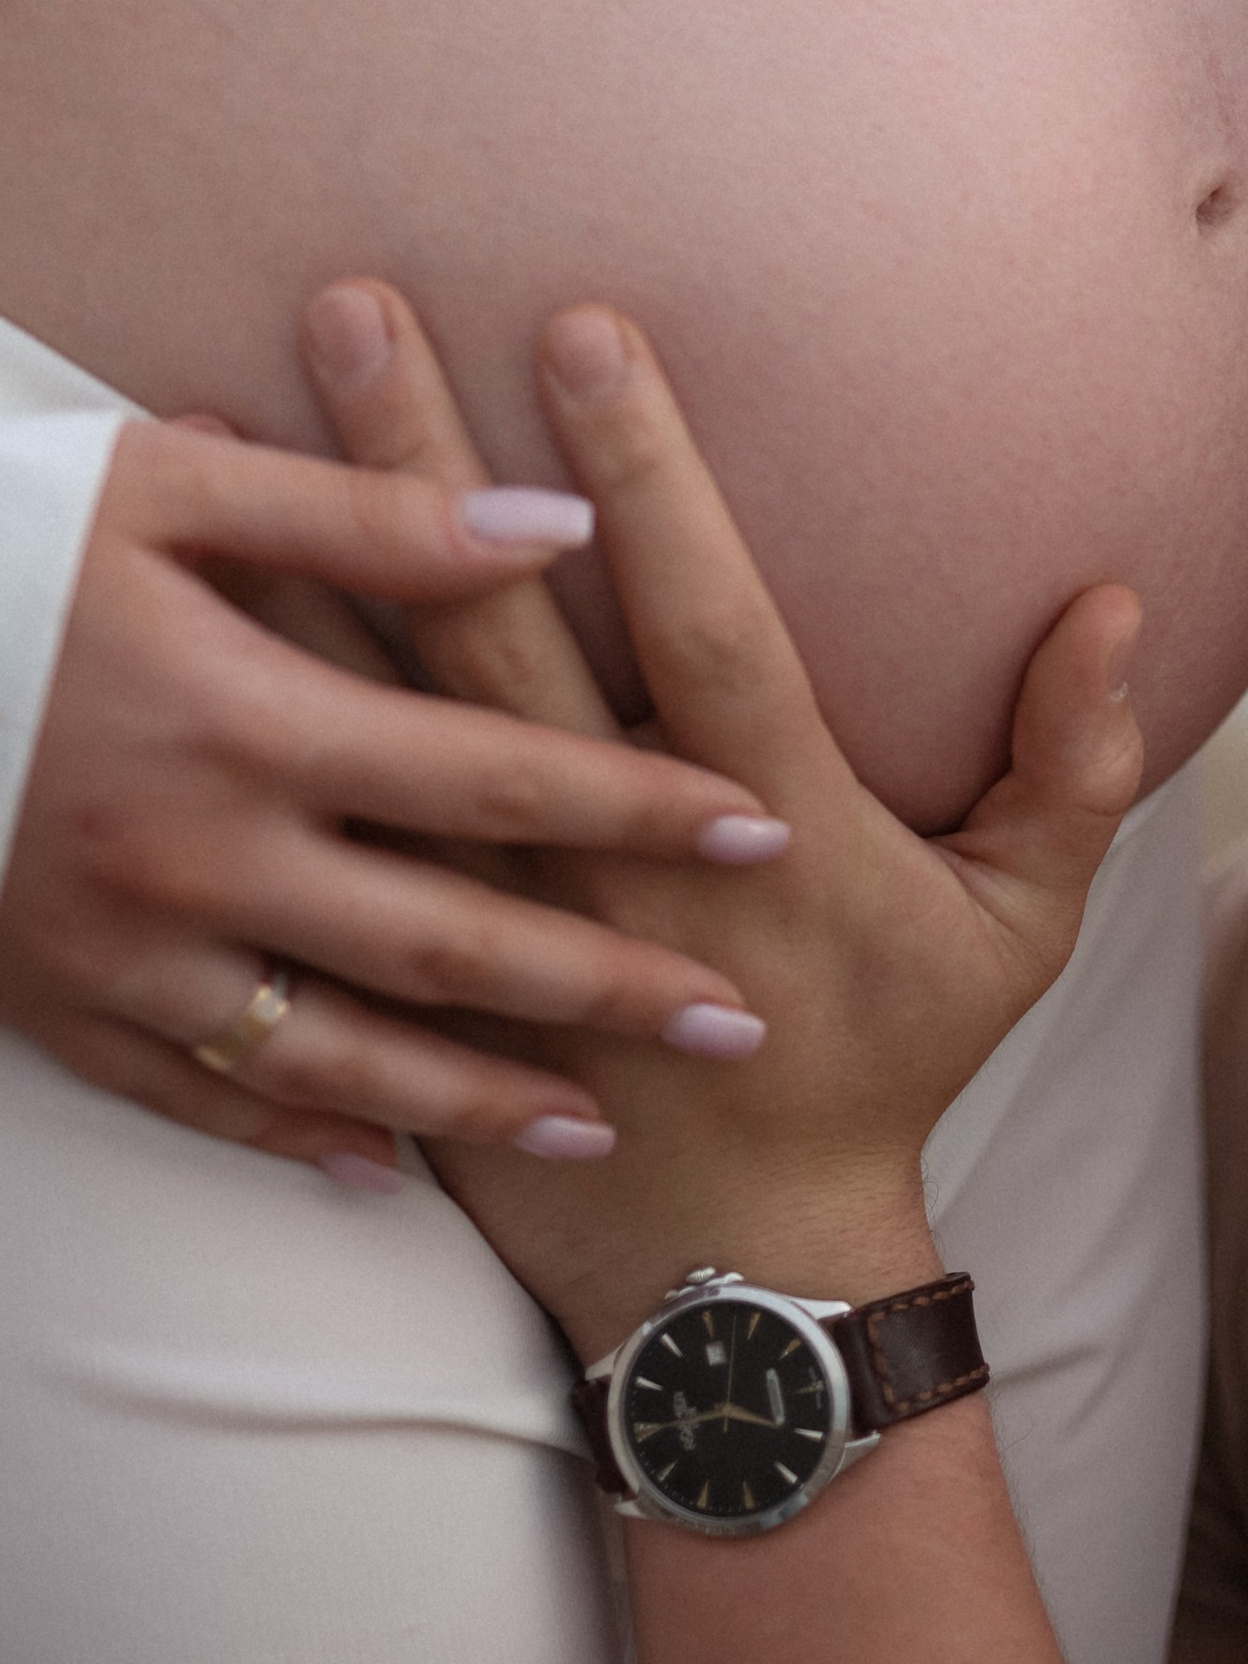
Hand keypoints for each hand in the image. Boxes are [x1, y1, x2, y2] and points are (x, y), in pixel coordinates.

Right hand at [0, 408, 796, 1183]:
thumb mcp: (172, 492)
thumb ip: (371, 518)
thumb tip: (563, 519)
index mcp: (242, 722)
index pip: (493, 776)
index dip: (634, 805)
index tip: (760, 829)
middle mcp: (192, 860)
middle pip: (445, 943)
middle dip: (605, 986)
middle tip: (741, 1022)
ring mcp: (115, 953)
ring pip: (333, 1057)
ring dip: (477, 1098)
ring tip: (603, 1120)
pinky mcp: (46, 1005)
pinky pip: (191, 1099)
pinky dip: (292, 1138)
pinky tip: (383, 1171)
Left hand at [301, 285, 1142, 1356]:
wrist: (734, 1270)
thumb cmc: (890, 1062)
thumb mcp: (1025, 928)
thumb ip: (1073, 763)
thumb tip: (1117, 601)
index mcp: (762, 829)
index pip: (695, 617)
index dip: (643, 477)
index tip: (587, 326)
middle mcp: (605, 858)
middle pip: (494, 633)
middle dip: (425, 460)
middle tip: (358, 300)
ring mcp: (489, 914)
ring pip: (381, 704)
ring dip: (314, 548)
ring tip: (227, 392)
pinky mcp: (410, 963)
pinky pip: (322, 805)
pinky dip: (261, 689)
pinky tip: (205, 581)